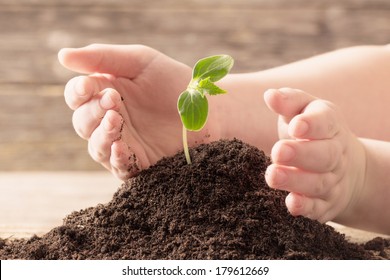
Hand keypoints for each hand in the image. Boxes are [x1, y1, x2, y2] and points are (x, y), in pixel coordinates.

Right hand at [58, 44, 192, 179]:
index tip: (88, 87)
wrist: (208, 108)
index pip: (77, 96)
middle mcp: (111, 120)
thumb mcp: (140, 62)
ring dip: (101, 134)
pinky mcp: (139, 163)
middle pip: (82, 122)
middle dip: (92, 111)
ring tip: (115, 119)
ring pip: (96, 146)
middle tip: (113, 100)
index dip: (78, 92)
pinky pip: (119, 166)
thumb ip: (103, 58)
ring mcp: (124, 142)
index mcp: (107, 93)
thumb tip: (62, 56)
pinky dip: (116, 158)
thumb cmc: (175, 82)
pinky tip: (121, 146)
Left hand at [264, 88, 365, 222]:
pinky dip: (305, 207)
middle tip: (278, 152)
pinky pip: (318, 209)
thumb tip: (270, 94)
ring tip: (272, 176)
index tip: (296, 126)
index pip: (326, 123)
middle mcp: (336, 154)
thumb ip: (289, 103)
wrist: (344, 167)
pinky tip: (291, 204)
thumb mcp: (304, 111)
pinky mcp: (325, 204)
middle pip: (324, 155)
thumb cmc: (313, 133)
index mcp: (330, 125)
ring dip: (295, 181)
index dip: (312, 125)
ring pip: (318, 183)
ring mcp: (332, 181)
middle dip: (301, 154)